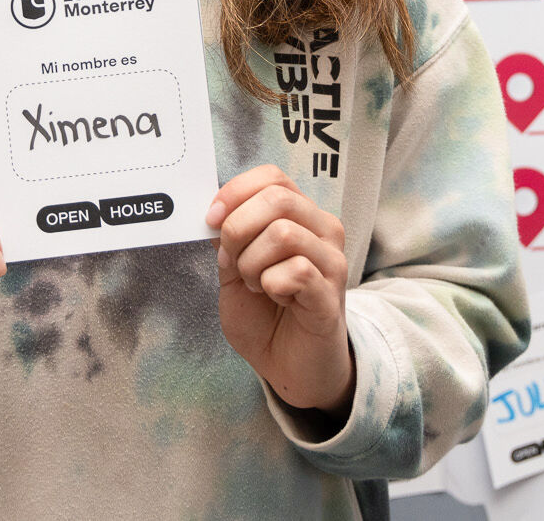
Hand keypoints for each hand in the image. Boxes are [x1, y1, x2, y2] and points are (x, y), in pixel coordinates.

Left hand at [209, 165, 354, 415]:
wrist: (289, 365)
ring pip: (283, 234)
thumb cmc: (266, 314)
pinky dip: (271, 285)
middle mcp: (323, 230)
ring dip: (252, 263)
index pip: (272, 177)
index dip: (235, 191)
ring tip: (256, 284)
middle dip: (238, 229)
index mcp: (300, 216)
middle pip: (277, 198)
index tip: (211, 219)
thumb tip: (216, 212)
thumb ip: (227, 238)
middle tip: (233, 262)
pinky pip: (296, 272)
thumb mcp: (235, 269)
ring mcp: (332, 262)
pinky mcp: (331, 295)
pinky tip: (276, 298)